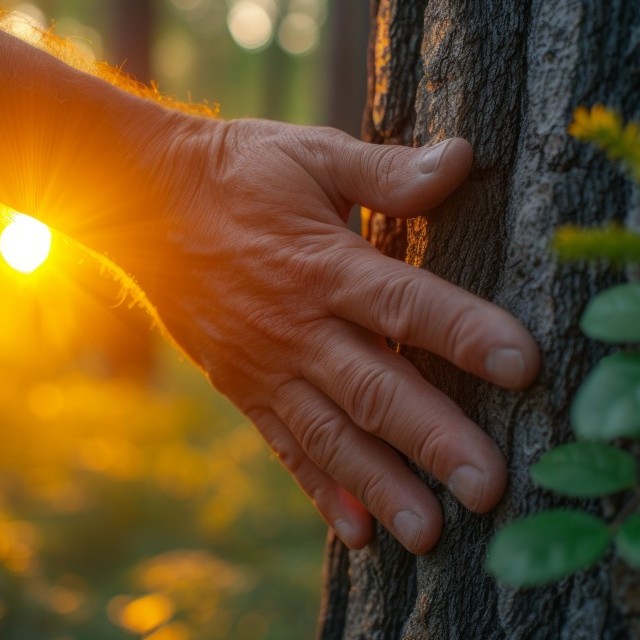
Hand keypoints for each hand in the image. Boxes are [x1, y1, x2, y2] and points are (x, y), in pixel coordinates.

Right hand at [135, 118, 539, 553]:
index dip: (464, 333)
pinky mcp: (244, 387)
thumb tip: (462, 160)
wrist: (146, 205)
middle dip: (433, 439)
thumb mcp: (312, 156)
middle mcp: (297, 326)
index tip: (521, 366)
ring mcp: (267, 365)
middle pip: (375, 388)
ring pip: (332, 434)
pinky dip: (321, 491)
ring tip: (430, 534)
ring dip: (381, 485)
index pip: (405, 304)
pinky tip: (356, 533)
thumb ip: (386, 171)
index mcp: (323, 264)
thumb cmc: (239, 175)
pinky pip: (285, 445)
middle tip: (487, 489)